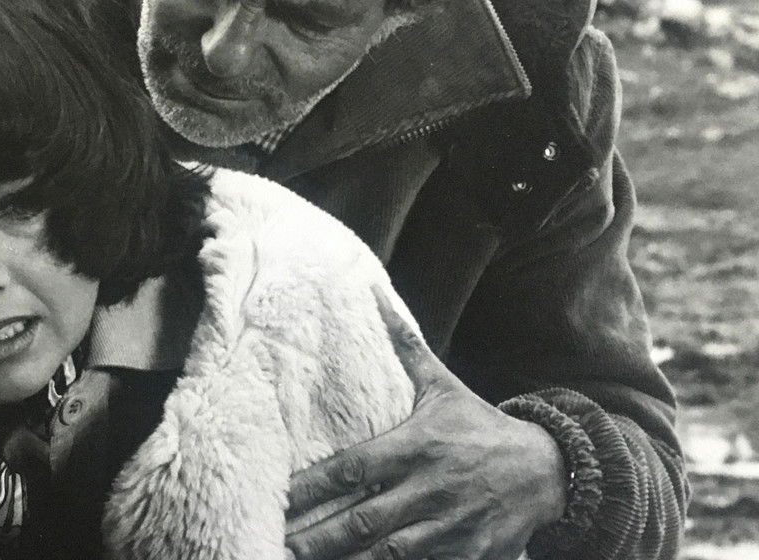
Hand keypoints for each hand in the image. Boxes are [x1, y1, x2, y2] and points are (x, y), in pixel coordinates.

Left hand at [285, 287, 566, 559]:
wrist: (551, 472)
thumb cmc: (480, 428)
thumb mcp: (442, 387)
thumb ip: (404, 348)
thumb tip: (374, 294)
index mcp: (416, 448)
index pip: (351, 470)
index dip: (310, 487)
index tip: (275, 498)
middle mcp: (429, 491)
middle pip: (361, 522)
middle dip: (316, 538)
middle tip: (276, 544)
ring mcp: (448, 530)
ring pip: (387, 556)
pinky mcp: (468, 558)